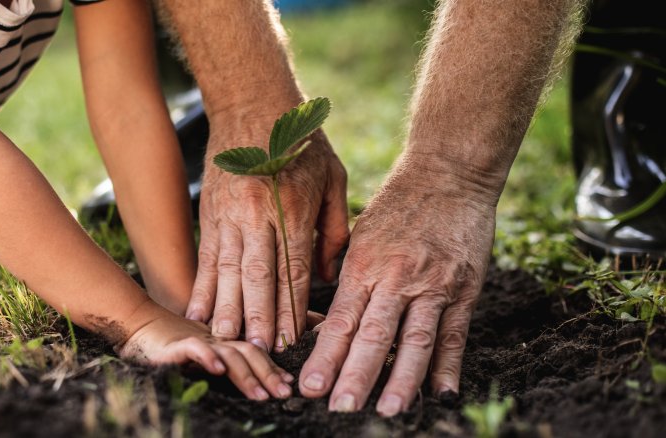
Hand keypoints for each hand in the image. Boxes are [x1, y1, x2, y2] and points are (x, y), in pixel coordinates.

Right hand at [120, 311, 293, 399]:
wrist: (136, 325)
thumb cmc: (168, 344)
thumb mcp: (200, 354)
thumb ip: (221, 361)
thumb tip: (237, 378)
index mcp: (222, 341)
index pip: (254, 351)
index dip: (273, 367)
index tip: (289, 384)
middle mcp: (215, 339)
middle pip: (249, 352)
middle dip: (269, 373)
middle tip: (284, 393)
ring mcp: (197, 340)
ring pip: (229, 353)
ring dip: (247, 375)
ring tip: (261, 395)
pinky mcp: (176, 344)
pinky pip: (195, 349)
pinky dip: (208, 358)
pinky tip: (218, 370)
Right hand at [186, 128, 349, 352]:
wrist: (253, 104)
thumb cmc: (302, 143)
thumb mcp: (333, 177)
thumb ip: (335, 228)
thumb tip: (329, 274)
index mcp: (294, 207)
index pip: (293, 268)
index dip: (292, 306)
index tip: (291, 339)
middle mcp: (259, 214)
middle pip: (259, 275)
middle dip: (258, 317)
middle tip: (258, 351)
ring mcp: (230, 214)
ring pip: (228, 270)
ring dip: (227, 309)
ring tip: (225, 341)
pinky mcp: (210, 213)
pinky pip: (206, 257)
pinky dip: (202, 287)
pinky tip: (197, 312)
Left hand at [298, 156, 496, 415]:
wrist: (448, 174)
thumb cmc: (395, 206)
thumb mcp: (359, 236)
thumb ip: (346, 279)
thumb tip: (325, 324)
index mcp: (364, 265)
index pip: (341, 320)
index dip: (325, 356)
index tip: (309, 386)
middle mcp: (397, 278)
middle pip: (374, 336)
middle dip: (355, 376)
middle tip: (339, 407)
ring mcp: (434, 285)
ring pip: (415, 340)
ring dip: (401, 380)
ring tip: (388, 410)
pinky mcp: (464, 288)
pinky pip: (455, 334)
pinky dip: (448, 366)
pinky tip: (439, 393)